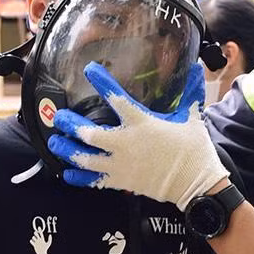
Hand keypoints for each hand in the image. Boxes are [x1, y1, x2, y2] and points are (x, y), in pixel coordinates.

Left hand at [46, 63, 228, 210]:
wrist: (196, 184)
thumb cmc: (194, 150)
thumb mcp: (192, 117)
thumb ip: (191, 92)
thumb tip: (198, 68)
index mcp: (142, 123)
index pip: (117, 98)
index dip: (102, 82)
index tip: (89, 70)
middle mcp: (126, 144)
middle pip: (90, 134)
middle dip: (71, 125)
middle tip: (59, 118)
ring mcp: (121, 165)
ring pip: (86, 159)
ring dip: (68, 151)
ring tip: (55, 144)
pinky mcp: (122, 182)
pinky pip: (94, 181)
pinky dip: (79, 178)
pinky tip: (67, 173)